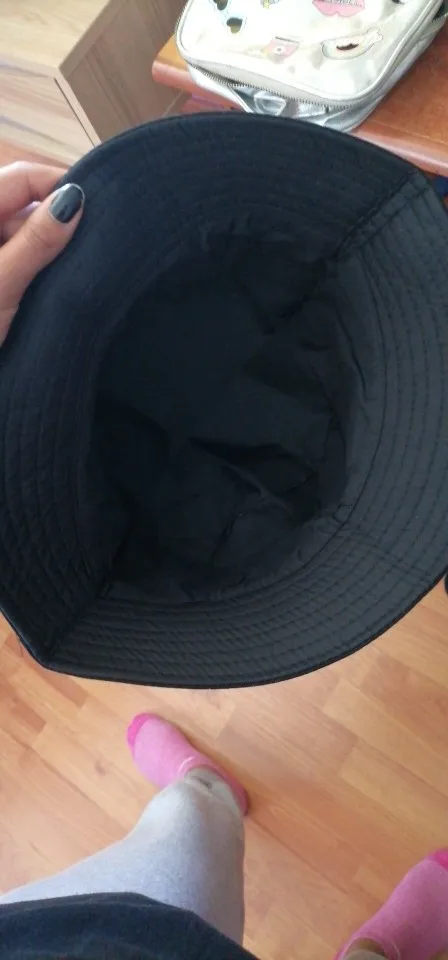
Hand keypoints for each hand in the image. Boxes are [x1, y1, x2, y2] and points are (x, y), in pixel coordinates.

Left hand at [0, 162, 83, 346]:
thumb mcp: (2, 283)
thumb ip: (36, 240)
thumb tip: (75, 198)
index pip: (23, 178)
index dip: (61, 183)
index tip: (103, 206)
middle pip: (27, 207)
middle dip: (62, 224)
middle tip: (101, 247)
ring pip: (28, 238)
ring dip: (53, 253)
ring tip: (83, 272)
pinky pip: (22, 263)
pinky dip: (41, 272)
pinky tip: (60, 289)